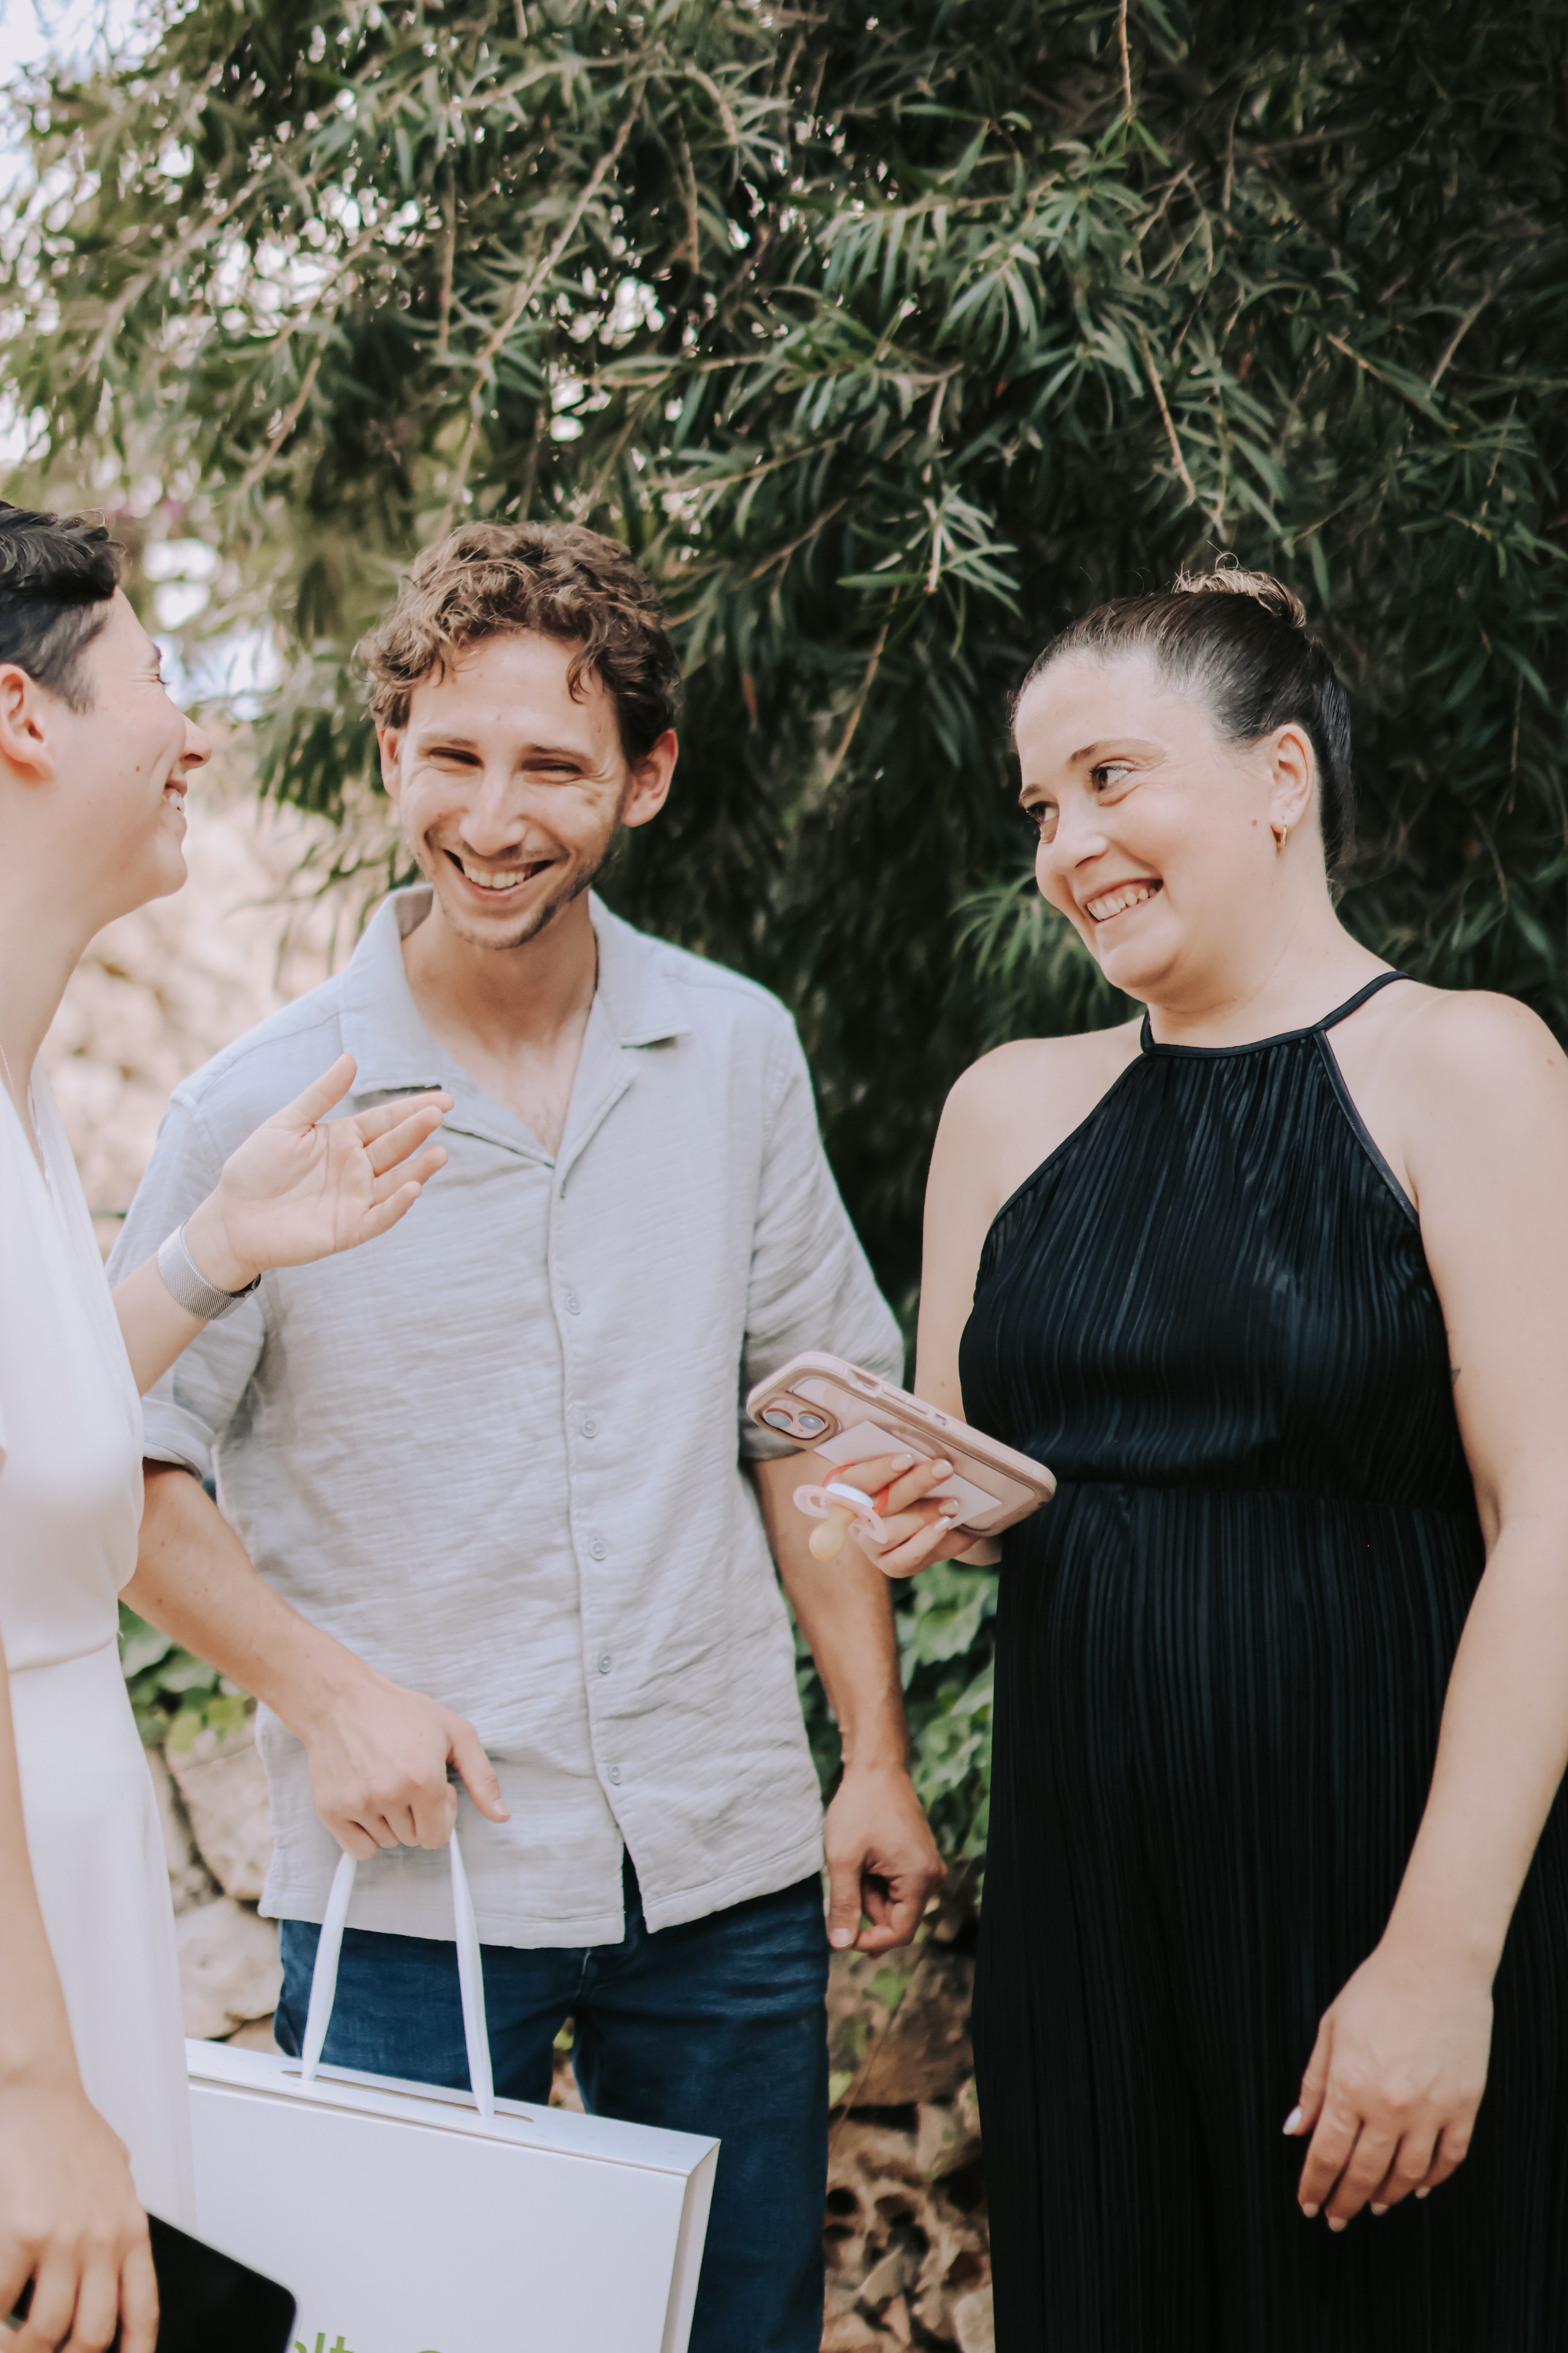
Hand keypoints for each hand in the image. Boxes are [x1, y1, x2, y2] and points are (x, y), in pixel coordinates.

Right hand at [0, 2074, 155, 2352]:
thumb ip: (117, 2219)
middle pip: (92, 2336)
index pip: (142, 2310)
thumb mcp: (115, 2177)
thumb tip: (116, 2251)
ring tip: (10, 2347)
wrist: (39, 2093)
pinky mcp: (24, 2233)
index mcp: (131, 2228)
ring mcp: (66, 2239)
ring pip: (48, 2331)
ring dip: (23, 2351)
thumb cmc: (71, 2131)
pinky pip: (4, 2304)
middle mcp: (105, 2239)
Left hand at [182, 1055, 449, 1292]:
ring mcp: (356, 1199)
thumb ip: (321, 1094)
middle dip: (418, 1131)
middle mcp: (357, 1168)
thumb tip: (350, 1057)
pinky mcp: (349, 1229)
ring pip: (396, 1182)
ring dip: (419, 1169)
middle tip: (438, 1115)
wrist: (232, 1216)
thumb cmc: (255, 1167)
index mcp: (345, 1139)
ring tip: (439, 1154)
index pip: (387, 1121)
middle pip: (395, 1147)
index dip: (414, 1109)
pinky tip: (413, 1189)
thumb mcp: (287, 1123)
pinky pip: (379, 1217)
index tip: (445, 1100)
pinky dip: (397, 1206)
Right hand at [295, 1660, 509, 1858]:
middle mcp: (389, 1795)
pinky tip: (365, 1800)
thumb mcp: (455, 1733)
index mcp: (423, 1779)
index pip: (438, 1835)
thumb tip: (501, 1815)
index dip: (440, 1813)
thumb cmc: (398, 1712)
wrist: (341, 1700)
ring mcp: (357, 1804)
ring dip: (390, 1822)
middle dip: (416, 1816)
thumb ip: (482, 1778)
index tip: (430, 1788)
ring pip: (387, 1843)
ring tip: (383, 1783)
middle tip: (406, 1781)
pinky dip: (364, 1834)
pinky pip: (357, 1849)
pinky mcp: (330, 1810)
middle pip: (414, 1840)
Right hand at [824, 1452, 966, 1580]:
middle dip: (913, 1484)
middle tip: (944, 1469)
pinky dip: (926, 1541)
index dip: (877, 1470)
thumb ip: (919, 1446)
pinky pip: (902, 1559)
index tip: (907, 1458)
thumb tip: (932, 1438)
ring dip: (922, 1515)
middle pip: (875, 1503)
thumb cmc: (926, 1475)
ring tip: (952, 1503)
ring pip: (888, 1532)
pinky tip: (945, 1525)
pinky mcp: (889, 1564)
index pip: (852, 1479)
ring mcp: (870, 1543)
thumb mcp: (921, 1458)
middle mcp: (856, 1515)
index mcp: (853, 1485)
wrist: (947, 1511)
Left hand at [824, 1761, 944, 1953]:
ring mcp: (926, 1868)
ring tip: (855, 1858)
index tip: (840, 1933)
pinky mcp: (917, 1860)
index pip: (899, 1933)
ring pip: (891, 1902)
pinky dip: (873, 1879)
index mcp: (919, 1879)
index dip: (869, 1941)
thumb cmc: (859, 1808)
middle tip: (847, 1874)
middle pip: (895, 1918)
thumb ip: (843, 1905)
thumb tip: (841, 1945)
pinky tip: (864, 1855)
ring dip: (867, 1891)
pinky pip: (894, 1886)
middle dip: (865, 1906)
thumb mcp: (843, 1859)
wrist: (875, 1767)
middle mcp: (931, 1877)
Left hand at [1286, 1939, 1493, 2227]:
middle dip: (1345, 2202)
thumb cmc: (1378, 1990)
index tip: (1308, 2204)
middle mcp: (1391, 2105)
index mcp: (1351, 2086)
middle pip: (1364, 2173)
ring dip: (1386, 2195)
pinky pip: (1449, 2158)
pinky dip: (1432, 2179)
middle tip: (1335, 2218)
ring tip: (1373, 2204)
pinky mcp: (1465, 2106)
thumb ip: (1313, 2086)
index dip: (1315, 2185)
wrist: (1436, 1964)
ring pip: (1408, 2174)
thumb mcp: (1331, 2031)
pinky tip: (1417, 2187)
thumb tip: (1295, 2131)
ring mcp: (1432, 2109)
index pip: (1327, 2155)